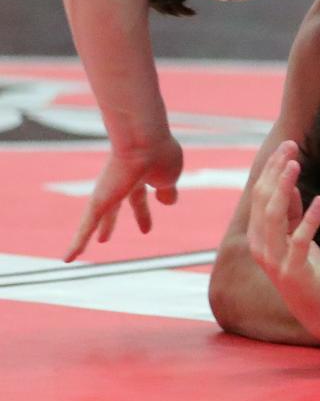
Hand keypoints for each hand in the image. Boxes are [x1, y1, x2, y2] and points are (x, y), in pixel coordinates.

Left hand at [64, 133, 182, 260]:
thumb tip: (168, 201)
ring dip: (94, 232)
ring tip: (87, 249)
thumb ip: (168, 190)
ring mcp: (108, 191)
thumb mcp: (171, 175)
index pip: (141, 197)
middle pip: (114, 208)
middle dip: (110, 223)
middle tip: (104, 239)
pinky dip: (76, 243)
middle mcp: (122, 183)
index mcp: (142, 176)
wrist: (143, 141)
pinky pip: (85, 226)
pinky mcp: (98, 201)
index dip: (144, 211)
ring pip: (98, 216)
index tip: (155, 216)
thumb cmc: (160, 155)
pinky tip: (67, 259)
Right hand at [247, 140, 319, 342]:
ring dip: (285, 187)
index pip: (260, 196)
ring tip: (297, 164)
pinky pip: (299, 240)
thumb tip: (291, 185)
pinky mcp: (295, 271)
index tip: (286, 147)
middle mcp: (260, 248)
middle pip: (263, 201)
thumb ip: (291, 214)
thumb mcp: (297, 237)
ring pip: (274, 216)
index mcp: (258, 238)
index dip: (271, 170)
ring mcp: (275, 261)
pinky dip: (309, 219)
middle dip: (275, 171)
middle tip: (291, 145)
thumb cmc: (308, 271)